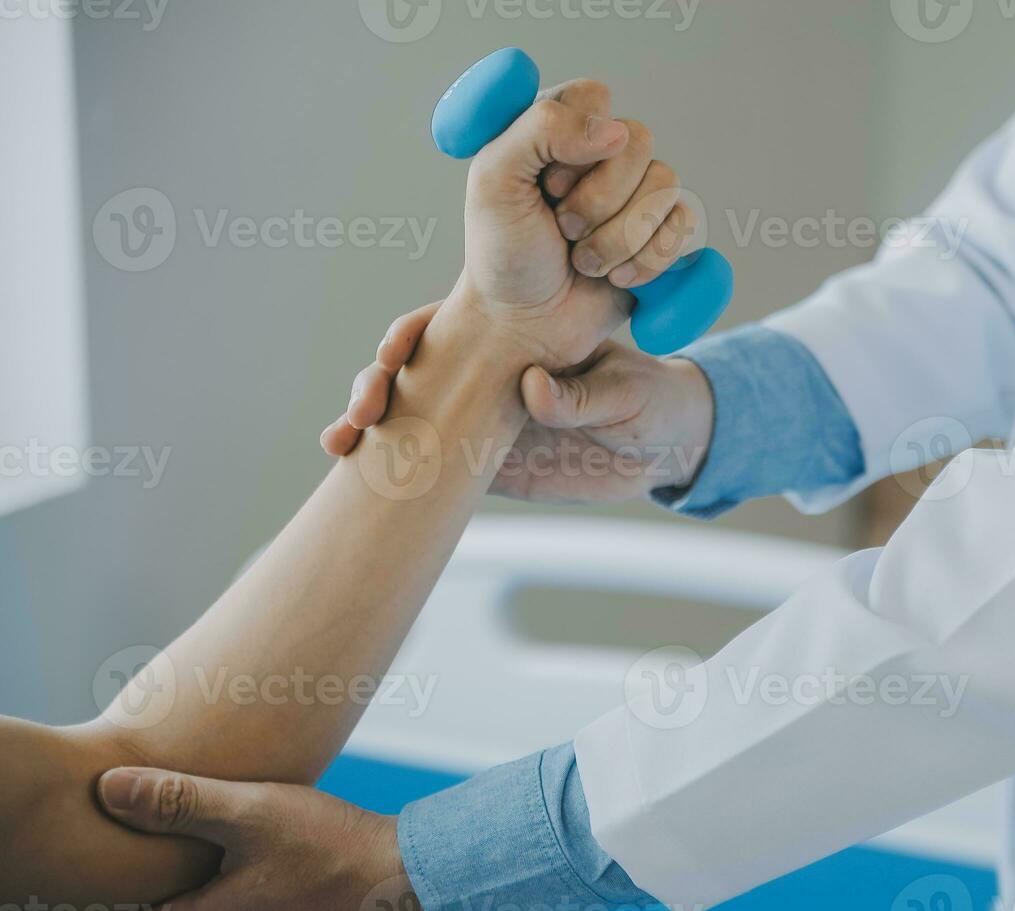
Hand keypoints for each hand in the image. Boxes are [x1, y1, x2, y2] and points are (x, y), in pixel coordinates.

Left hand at [76, 767, 421, 910]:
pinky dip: (204, 887)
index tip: (73, 864)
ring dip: (169, 886)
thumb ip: (178, 801)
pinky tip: (221, 848)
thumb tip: (108, 788)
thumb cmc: (327, 845)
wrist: (402, 877)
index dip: (83, 905)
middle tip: (109, 843)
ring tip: (160, 838)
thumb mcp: (249, 812)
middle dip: (124, 891)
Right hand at [322, 302, 714, 503]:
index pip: (447, 323)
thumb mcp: (626, 392)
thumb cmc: (652, 402)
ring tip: (340, 444)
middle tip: (362, 409)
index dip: (413, 335)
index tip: (395, 355)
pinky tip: (353, 473)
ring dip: (365, 423)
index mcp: (515, 337)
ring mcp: (476, 418)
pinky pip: (425, 463)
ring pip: (406, 413)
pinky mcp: (479, 464)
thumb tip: (533, 390)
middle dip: (374, 382)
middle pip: (410, 366)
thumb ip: (582, 393)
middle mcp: (485, 371)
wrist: (665, 448)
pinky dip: (386, 467)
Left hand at [457, 78, 702, 369]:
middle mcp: (600, 154)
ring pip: (666, 185)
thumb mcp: (495, 182)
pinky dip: (647, 260)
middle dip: (598, 200)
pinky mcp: (661, 234)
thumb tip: (614, 131)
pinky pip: (685, 226)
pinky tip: (616, 277)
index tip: (546, 185)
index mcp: (557, 128)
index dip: (576, 142)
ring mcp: (636, 194)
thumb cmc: (502, 256)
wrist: (525, 327)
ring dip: (619, 237)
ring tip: (584, 262)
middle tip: (563, 230)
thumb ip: (540, 130)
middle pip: (637, 141)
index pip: (595, 97)